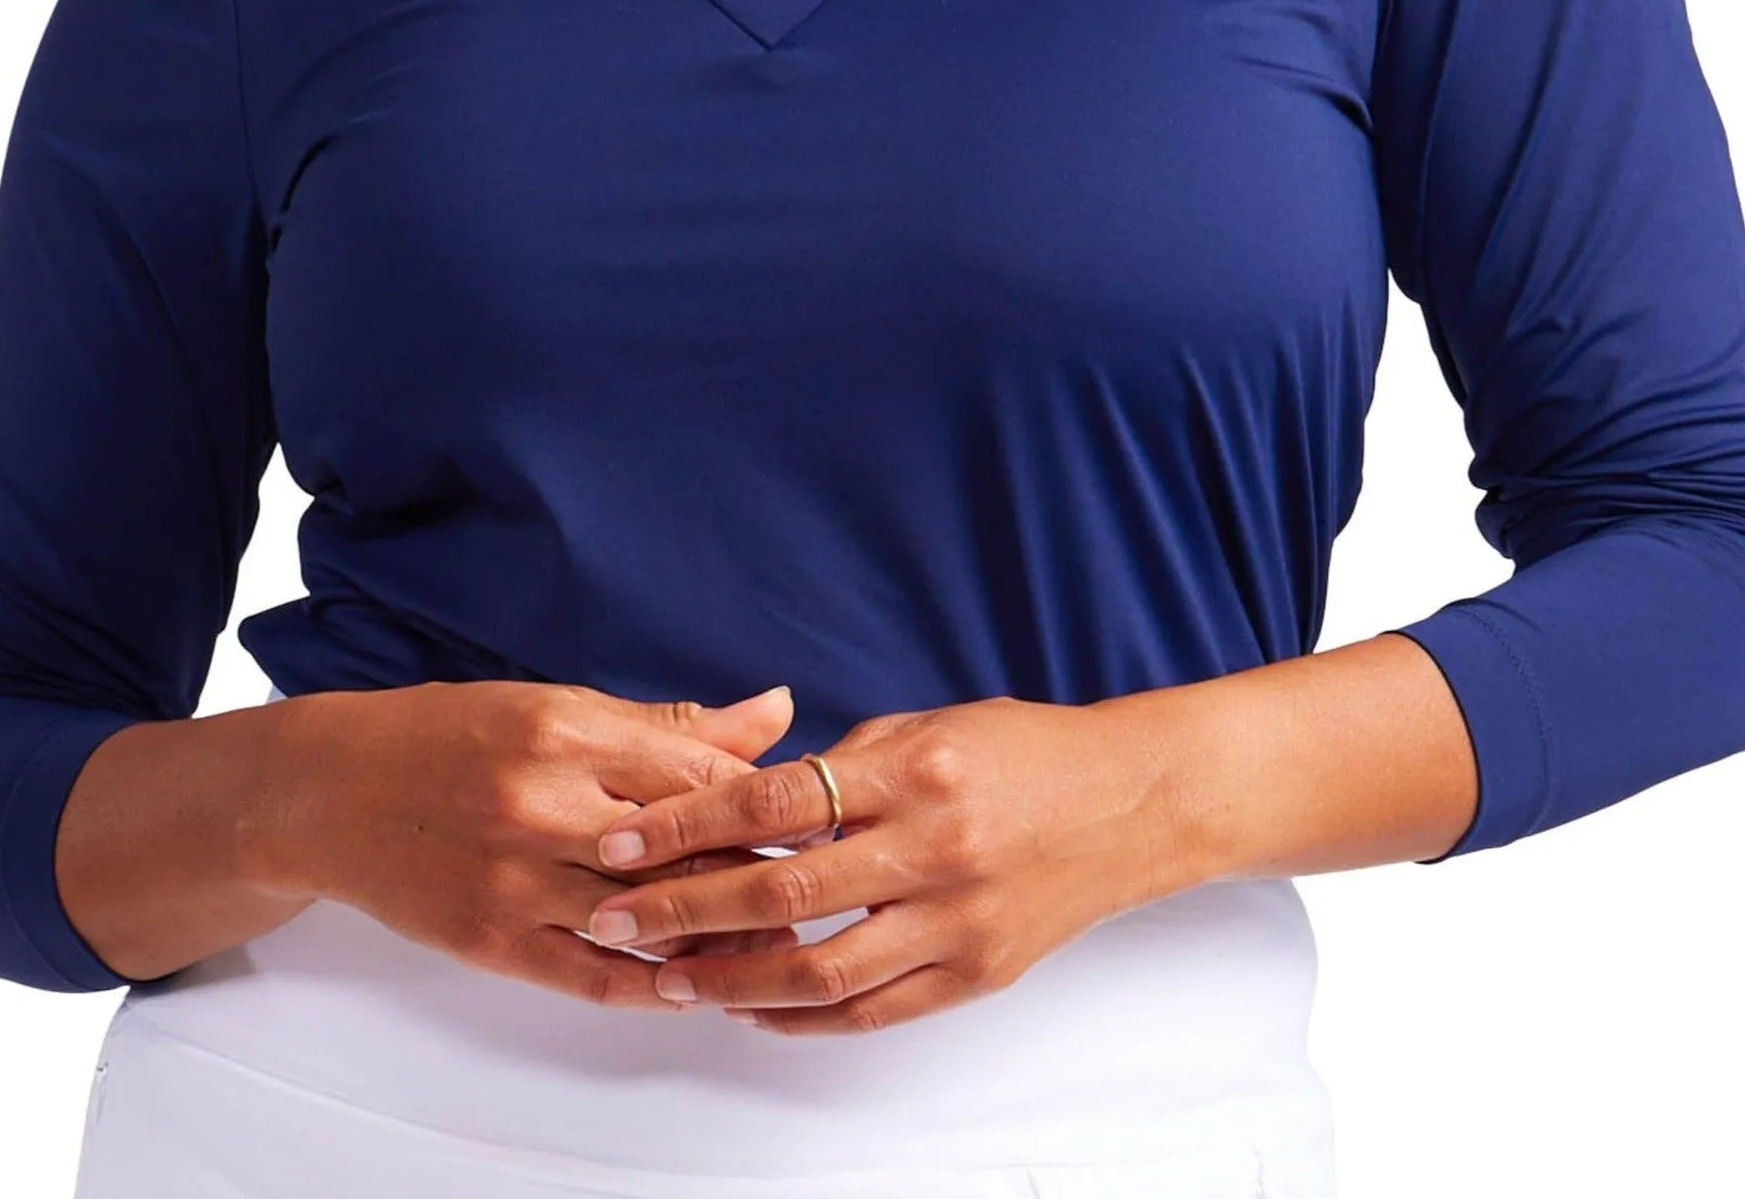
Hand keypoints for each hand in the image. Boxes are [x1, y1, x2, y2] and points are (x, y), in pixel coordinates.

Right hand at [262, 676, 812, 1007]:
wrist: (336, 789)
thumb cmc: (454, 735)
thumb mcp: (560, 706)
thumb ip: (670, 725)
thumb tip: (777, 709)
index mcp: (568, 732)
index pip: (698, 777)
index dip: (766, 805)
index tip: (816, 820)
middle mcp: (543, 804)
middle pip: (681, 853)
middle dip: (754, 875)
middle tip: (816, 891)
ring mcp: (514, 878)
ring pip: (642, 919)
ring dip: (714, 938)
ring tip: (773, 945)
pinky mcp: (490, 938)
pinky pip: (589, 975)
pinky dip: (650, 986)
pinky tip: (694, 985)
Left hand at [580, 692, 1186, 1035]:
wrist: (1130, 804)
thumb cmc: (1024, 752)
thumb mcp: (928, 726)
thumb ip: (844, 767)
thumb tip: (751, 800)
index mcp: (914, 771)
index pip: (773, 803)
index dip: (687, 825)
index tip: (621, 842)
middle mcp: (932, 848)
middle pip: (781, 895)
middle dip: (682, 911)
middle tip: (614, 920)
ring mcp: (956, 920)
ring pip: (819, 972)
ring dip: (729, 980)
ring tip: (668, 979)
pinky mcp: (977, 975)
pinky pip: (872, 1012)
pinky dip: (804, 1018)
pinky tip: (754, 1007)